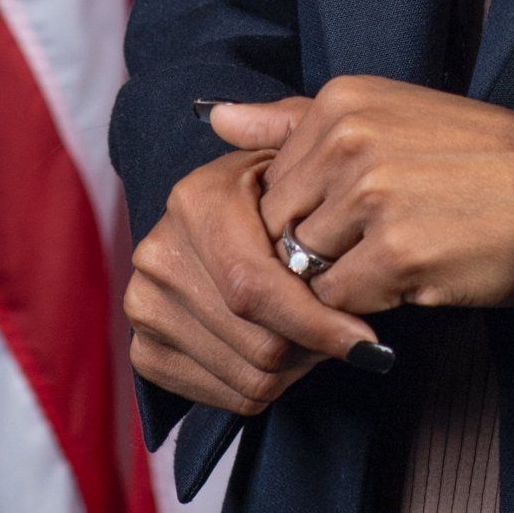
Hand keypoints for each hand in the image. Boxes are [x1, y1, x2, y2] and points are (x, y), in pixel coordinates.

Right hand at [123, 144, 388, 416]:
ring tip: (320, 337)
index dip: (315, 319)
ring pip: (249, 374)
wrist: (230, 227)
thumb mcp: (298, 148)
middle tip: (350, 337)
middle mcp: (158, 253)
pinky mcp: (146, 351)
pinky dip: (268, 385)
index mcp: (193, 200)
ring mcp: (145, 306)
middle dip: (314, 346)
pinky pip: (227, 396)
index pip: (254, 286)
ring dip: (298, 367)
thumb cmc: (285, 183)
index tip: (368, 340)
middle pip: (257, 340)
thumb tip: (223, 116)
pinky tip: (287, 352)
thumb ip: (287, 128)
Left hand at [210, 76, 513, 317]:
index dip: (305, 214)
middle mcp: (348, 141)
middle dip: (314, 250)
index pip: (272, 183)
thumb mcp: (381, 112)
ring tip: (396, 254)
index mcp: (340, 102)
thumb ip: (291, 120)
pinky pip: (338, 301)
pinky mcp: (395, 253)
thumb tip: (214, 117)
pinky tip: (413, 273)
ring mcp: (370, 198)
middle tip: (371, 244)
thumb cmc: (469, 153)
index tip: (351, 215)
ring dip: (342, 278)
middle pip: (280, 229)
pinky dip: (368, 303)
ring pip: (304, 269)